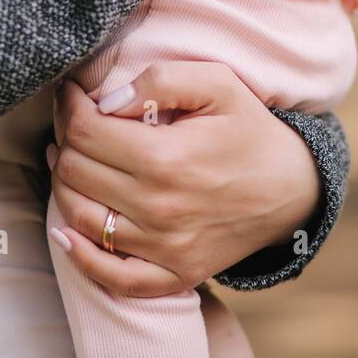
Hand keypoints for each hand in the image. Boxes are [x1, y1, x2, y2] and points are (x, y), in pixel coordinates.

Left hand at [47, 62, 321, 295]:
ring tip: (70, 159)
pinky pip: (112, 276)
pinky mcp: (174, 274)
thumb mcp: (218, 84)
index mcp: (167, 158)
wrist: (294, 189)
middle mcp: (160, 208)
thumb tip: (107, 100)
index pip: (86, 131)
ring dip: (64, 185)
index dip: (68, 106)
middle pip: (76, 172)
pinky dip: (80, 256)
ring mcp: (165, 248)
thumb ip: (161, 80)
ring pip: (80, 217)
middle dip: (65, 139)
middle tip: (75, 123)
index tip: (72, 93)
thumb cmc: (250, 130)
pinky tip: (64, 231)